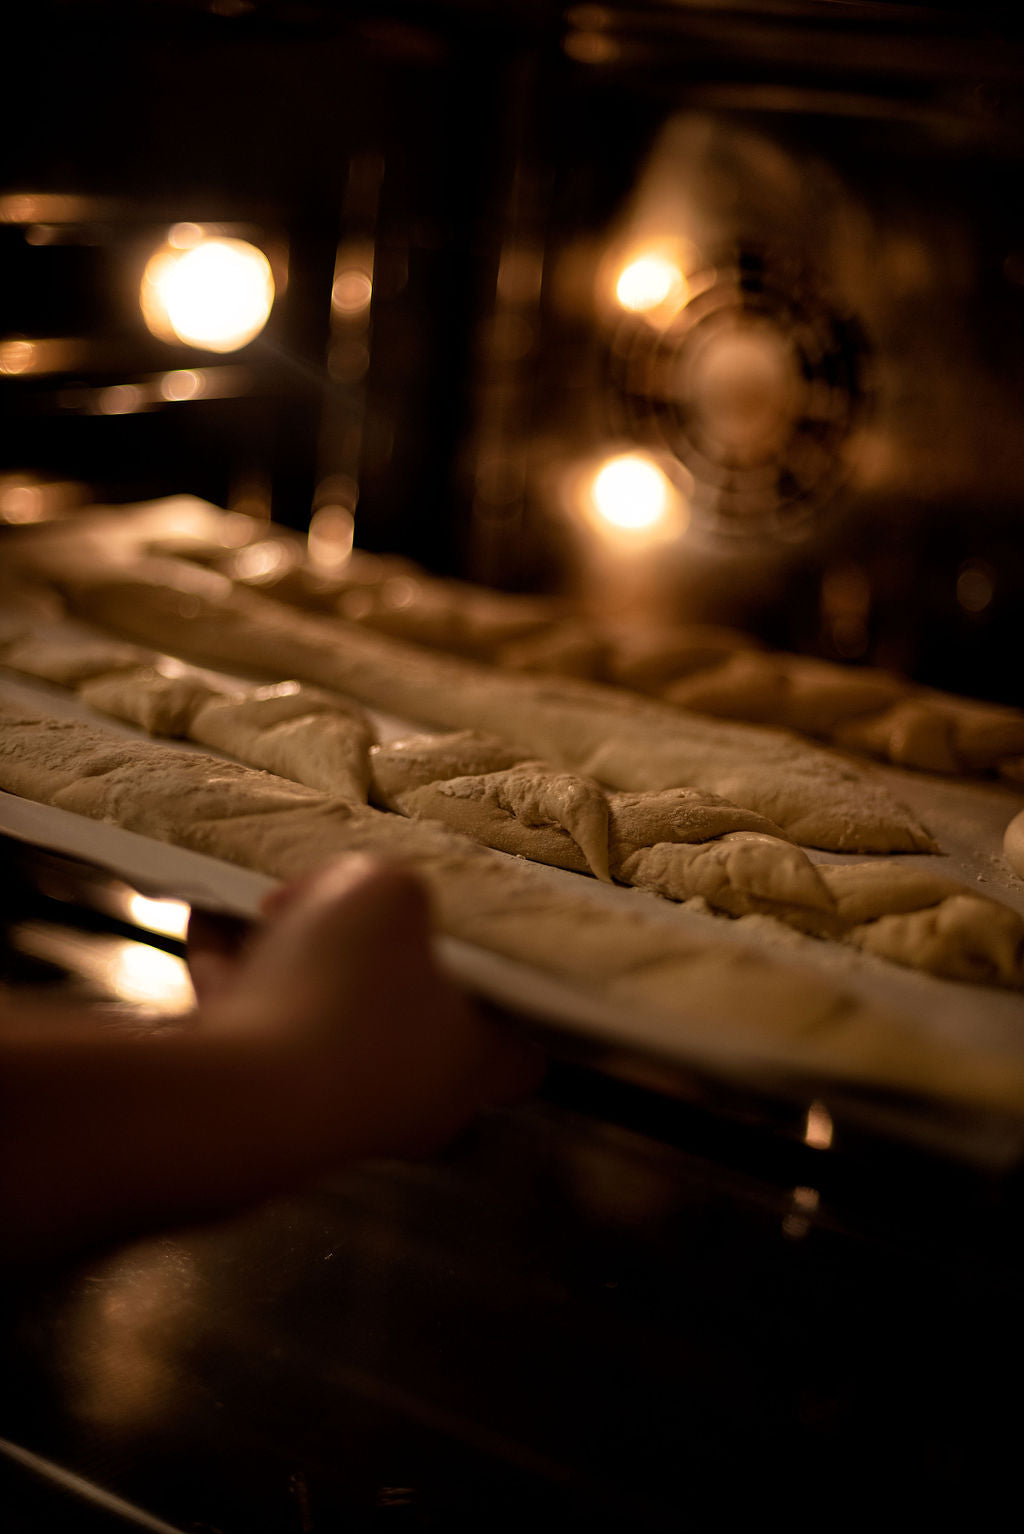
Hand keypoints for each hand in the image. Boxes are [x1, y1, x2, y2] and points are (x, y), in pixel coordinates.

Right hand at [188, 856, 542, 1160]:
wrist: (234, 1093)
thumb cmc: (344, 994)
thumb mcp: (388, 890)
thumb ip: (393, 885)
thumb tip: (368, 900)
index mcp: (473, 1064)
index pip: (520, 1052)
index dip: (508, 1005)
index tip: (480, 959)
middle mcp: (413, 1104)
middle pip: (410, 1026)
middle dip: (376, 968)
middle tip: (350, 918)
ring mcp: (332, 1115)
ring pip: (321, 1024)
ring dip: (292, 964)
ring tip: (262, 906)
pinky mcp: (260, 1111)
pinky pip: (252, 1030)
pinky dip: (233, 979)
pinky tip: (209, 921)